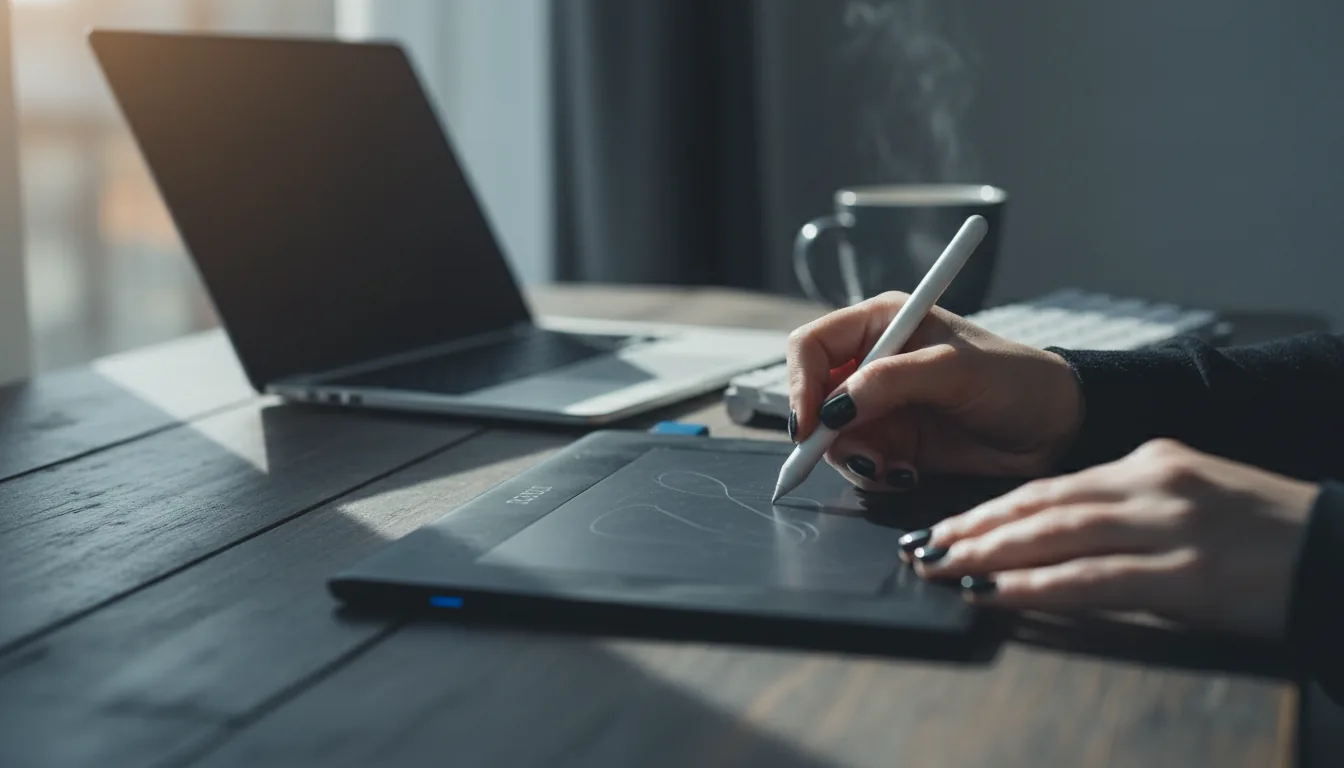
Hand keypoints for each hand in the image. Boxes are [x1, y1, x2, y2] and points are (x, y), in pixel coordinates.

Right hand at [786, 291, 1084, 490]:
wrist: (1056, 430)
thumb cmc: (1016, 381)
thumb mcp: (955, 370)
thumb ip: (891, 380)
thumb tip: (834, 406)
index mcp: (882, 323)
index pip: (811, 346)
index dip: (801, 383)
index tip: (811, 423)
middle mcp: (872, 362)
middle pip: (811, 395)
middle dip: (824, 430)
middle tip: (857, 454)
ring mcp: (880, 406)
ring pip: (830, 436)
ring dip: (853, 457)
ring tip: (894, 466)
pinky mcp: (893, 444)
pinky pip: (857, 463)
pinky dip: (873, 474)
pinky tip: (907, 472)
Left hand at [907, 438, 1319, 638]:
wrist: (1342, 553)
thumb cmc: (1266, 533)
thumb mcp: (1191, 498)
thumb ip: (1127, 507)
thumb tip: (1056, 533)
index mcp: (1150, 460)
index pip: (1052, 484)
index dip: (992, 508)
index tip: (948, 526)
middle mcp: (1153, 482)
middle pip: (1043, 504)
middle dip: (976, 528)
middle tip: (925, 548)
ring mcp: (1169, 525)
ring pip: (1057, 534)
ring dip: (991, 553)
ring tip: (943, 568)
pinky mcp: (1186, 571)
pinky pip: (1092, 579)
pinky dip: (1036, 586)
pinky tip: (996, 595)